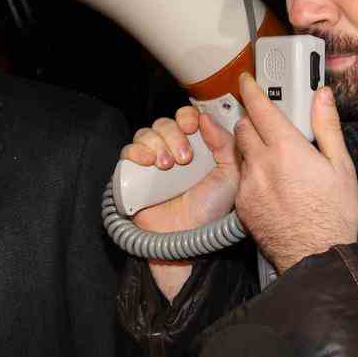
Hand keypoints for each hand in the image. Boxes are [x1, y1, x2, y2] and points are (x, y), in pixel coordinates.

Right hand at [120, 106, 239, 298]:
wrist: (187, 239)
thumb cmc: (210, 211)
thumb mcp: (230, 176)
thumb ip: (226, 145)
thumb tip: (207, 118)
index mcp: (197, 147)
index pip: (187, 118)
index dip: (187, 117)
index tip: (193, 127)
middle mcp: (173, 151)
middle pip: (165, 123)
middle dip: (174, 135)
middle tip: (183, 158)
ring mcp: (152, 162)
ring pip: (146, 133)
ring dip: (157, 143)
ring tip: (167, 165)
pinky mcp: (134, 175)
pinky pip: (127, 152)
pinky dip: (136, 151)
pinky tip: (148, 163)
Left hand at [234, 74, 357, 272]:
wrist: (316, 256)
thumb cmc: (334, 214)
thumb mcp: (340, 166)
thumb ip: (327, 126)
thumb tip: (322, 96)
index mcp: (287, 149)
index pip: (261, 108)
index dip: (251, 89)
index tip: (246, 81)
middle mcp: (262, 163)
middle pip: (244, 127)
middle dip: (252, 119)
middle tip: (268, 122)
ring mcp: (248, 184)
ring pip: (240, 152)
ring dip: (250, 146)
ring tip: (272, 155)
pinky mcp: (242, 204)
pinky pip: (241, 177)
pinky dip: (251, 172)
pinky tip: (270, 183)